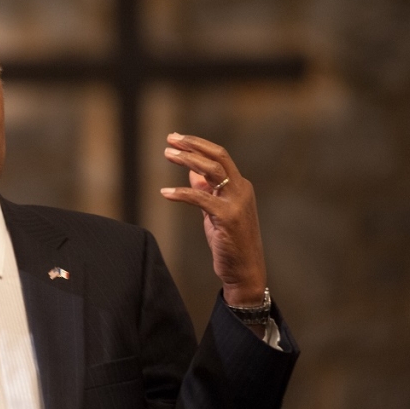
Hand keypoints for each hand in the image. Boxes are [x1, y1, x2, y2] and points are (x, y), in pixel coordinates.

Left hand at [159, 133, 266, 306]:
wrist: (244, 270)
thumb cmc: (229, 241)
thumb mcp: (214, 211)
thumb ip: (206, 190)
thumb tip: (191, 170)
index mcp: (240, 186)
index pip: (219, 156)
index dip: (197, 144)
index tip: (176, 138)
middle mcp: (241, 189)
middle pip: (218, 156)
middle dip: (192, 144)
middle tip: (170, 139)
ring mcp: (237, 202)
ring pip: (212, 170)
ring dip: (187, 159)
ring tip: (167, 154)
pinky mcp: (228, 217)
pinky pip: (200, 198)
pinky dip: (181, 192)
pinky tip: (165, 192)